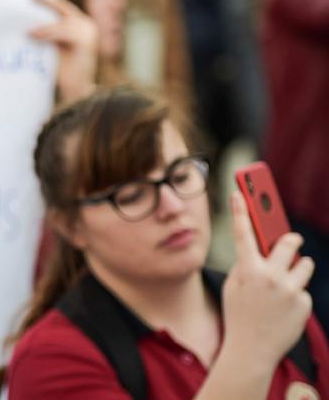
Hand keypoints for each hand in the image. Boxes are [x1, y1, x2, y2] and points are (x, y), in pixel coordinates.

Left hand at [30, 0, 97, 102]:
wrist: (76, 94)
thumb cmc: (61, 73)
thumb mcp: (51, 47)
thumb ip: (45, 33)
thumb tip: (25, 22)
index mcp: (79, 25)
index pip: (60, 7)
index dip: (46, 0)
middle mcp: (86, 25)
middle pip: (61, 8)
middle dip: (44, 2)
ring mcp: (88, 32)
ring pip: (62, 21)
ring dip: (43, 25)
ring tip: (25, 29)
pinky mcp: (85, 42)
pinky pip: (63, 32)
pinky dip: (47, 32)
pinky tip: (33, 34)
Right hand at [221, 193, 313, 368]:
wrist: (251, 350)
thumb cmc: (239, 314)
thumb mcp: (235, 286)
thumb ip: (248, 265)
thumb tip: (265, 247)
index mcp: (247, 270)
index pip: (243, 233)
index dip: (241, 209)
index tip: (240, 190)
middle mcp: (270, 276)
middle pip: (288, 242)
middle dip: (290, 240)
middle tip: (290, 240)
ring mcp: (289, 289)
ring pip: (304, 265)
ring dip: (297, 270)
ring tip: (284, 288)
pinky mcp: (304, 303)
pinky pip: (304, 289)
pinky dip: (296, 296)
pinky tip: (284, 311)